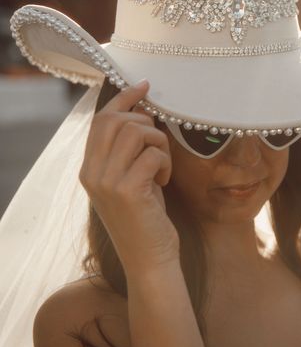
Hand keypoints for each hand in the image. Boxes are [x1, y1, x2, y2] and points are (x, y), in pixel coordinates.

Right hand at [80, 80, 179, 276]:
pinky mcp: (127, 190)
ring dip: (160, 144)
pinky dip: (166, 163)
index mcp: (89, 168)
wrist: (149, 260)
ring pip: (137, 132)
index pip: (102, 119)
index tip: (144, 86)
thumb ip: (127, 150)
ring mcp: (107, 181)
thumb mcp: (131, 179)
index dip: (123, 98)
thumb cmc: (146, 217)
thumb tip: (144, 110)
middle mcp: (92, 173)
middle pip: (119, 120)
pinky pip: (153, 154)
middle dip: (147, 123)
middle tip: (159, 145)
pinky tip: (164, 182)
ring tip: (162, 167)